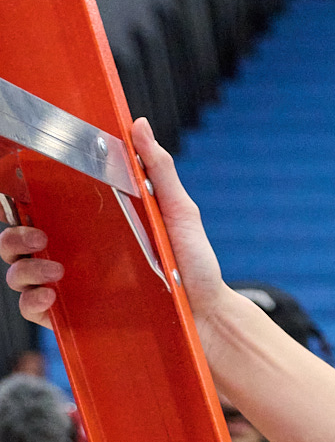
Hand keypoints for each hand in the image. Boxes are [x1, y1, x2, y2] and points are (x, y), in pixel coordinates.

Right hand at [3, 118, 229, 330]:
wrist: (208, 313)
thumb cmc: (192, 262)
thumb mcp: (178, 211)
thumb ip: (158, 169)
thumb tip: (138, 124)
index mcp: (88, 226)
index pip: (37, 209)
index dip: (18, 201)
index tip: (19, 194)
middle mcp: (72, 254)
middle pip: (15, 241)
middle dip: (12, 237)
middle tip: (37, 237)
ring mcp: (72, 286)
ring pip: (18, 275)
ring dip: (23, 269)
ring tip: (55, 269)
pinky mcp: (77, 317)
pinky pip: (35, 310)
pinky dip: (33, 302)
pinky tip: (53, 296)